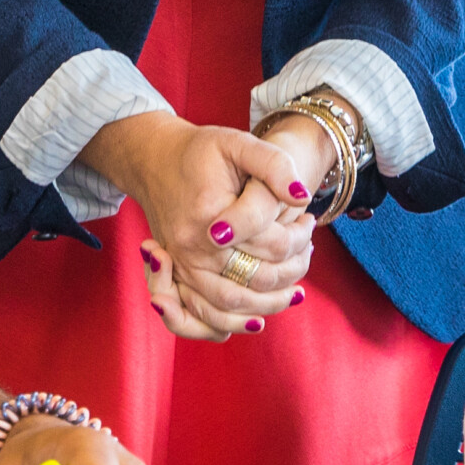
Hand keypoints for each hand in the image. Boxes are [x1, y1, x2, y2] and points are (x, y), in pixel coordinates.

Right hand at [84, 112, 313, 341]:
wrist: (156, 162)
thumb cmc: (201, 152)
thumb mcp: (238, 142)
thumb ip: (273, 164)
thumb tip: (302, 196)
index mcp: (210, 213)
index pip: (270, 243)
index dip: (299, 237)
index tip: (309, 220)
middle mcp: (192, 246)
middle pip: (255, 278)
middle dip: (291, 272)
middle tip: (307, 252)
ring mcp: (182, 265)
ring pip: (231, 303)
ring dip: (269, 304)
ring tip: (294, 292)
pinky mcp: (177, 276)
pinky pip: (203, 315)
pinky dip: (233, 322)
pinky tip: (260, 316)